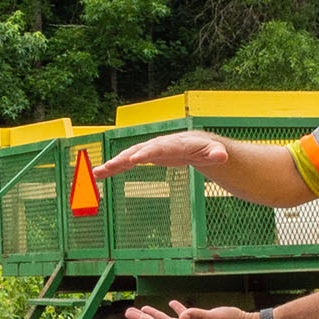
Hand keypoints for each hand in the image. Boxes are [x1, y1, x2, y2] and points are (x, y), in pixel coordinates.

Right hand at [93, 132, 228, 178]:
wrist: (197, 143)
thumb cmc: (207, 149)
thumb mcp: (214, 151)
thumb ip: (216, 153)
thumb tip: (221, 156)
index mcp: (174, 144)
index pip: (159, 148)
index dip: (148, 153)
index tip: (135, 158)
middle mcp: (159, 144)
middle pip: (139, 150)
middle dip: (124, 158)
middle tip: (109, 166)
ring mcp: (150, 149)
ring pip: (129, 155)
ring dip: (113, 163)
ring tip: (97, 172)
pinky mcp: (145, 155)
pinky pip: (127, 161)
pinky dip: (114, 167)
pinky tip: (99, 174)